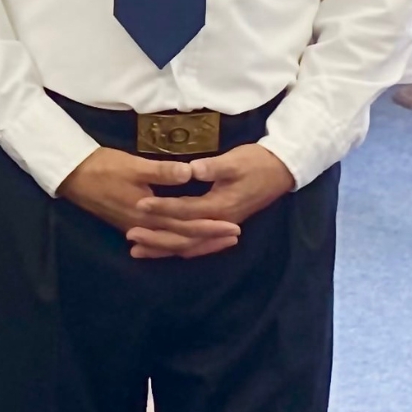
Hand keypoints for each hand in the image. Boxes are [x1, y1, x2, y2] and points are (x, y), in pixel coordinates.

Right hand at [58, 148, 240, 260]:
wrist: (71, 175)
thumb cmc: (102, 167)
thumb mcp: (132, 165)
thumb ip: (162, 172)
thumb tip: (191, 172)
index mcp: (148, 216)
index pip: (187, 227)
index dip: (211, 227)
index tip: (234, 226)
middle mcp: (144, 229)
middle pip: (183, 241)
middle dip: (209, 240)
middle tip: (234, 236)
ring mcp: (136, 230)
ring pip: (172, 244)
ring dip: (195, 243)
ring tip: (216, 240)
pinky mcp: (130, 226)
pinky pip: (161, 241)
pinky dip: (176, 243)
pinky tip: (184, 242)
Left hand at [131, 144, 293, 259]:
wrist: (281, 170)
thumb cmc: (255, 162)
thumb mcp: (234, 161)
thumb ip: (213, 167)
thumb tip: (192, 169)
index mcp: (220, 206)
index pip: (184, 211)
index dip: (161, 208)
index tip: (138, 205)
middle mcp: (220, 222)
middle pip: (184, 236)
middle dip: (157, 238)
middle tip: (130, 237)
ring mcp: (222, 226)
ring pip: (190, 244)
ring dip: (164, 248)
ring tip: (138, 250)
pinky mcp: (221, 224)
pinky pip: (197, 243)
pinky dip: (179, 247)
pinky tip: (164, 249)